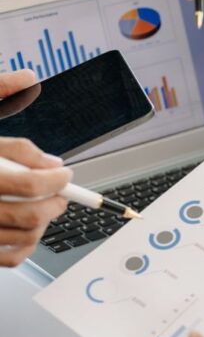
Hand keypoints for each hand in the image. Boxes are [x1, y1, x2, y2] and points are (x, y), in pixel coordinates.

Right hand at [0, 72, 72, 266]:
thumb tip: (28, 78)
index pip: (29, 183)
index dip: (57, 179)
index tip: (64, 172)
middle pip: (29, 214)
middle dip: (56, 203)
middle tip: (62, 192)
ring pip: (20, 237)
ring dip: (43, 224)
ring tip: (46, 207)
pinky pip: (5, 257)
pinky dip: (23, 246)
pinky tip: (25, 229)